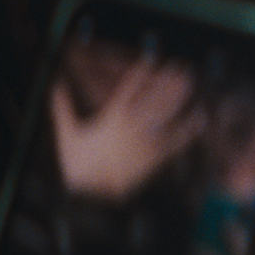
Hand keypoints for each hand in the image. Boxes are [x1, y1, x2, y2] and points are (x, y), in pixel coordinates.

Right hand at [50, 57, 205, 199]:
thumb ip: (62, 107)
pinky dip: (189, 129)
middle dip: (166, 82)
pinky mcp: (155, 157)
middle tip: (180, 67)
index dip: (141, 72)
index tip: (151, 59)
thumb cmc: (79, 164)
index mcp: (112, 119)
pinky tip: (200, 116)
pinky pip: (175, 141)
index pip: (128, 90)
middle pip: (153, 99)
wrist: (92, 195)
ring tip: (188, 82)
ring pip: (165, 115)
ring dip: (177, 98)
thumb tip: (54, 83)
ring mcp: (146, 142)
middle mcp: (132, 127)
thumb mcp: (67, 133)